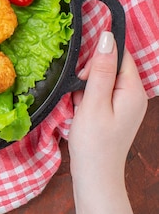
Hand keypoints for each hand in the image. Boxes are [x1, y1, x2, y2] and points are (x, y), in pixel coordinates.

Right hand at [68, 31, 147, 213]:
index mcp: (133, 90)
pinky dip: (87, 98)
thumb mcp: (93, 102)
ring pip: (102, 80)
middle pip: (111, 66)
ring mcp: (125, 105)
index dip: (99, 57)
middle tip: (78, 92)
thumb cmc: (94, 141)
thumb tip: (106, 38)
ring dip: (86, 87)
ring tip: (79, 105)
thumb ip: (100, 70)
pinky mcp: (115, 112)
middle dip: (90, 73)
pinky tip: (80, 111)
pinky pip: (100, 94)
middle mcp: (134, 95)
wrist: (95, 175)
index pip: (120, 55)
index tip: (83, 73)